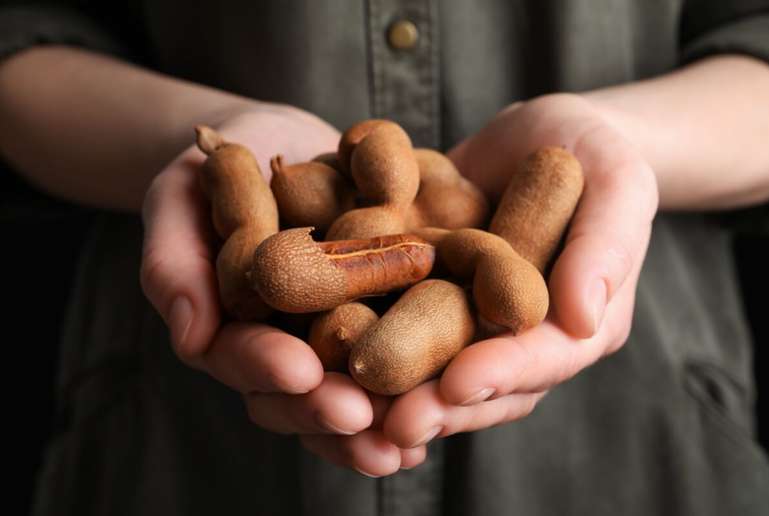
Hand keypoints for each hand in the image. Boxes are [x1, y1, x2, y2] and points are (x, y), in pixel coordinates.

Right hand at [139, 106, 424, 475]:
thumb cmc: (213, 171)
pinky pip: (391, 351)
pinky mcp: (372, 313)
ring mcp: (327, 333)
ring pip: (345, 390)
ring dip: (374, 422)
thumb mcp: (177, 200)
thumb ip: (174, 263)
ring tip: (407, 443)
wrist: (272, 145)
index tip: (301, 372)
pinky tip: (443, 407)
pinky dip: (413, 384)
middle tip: (363, 419)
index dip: (266, 366)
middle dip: (326, 409)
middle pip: (296, 392)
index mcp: (229, 325)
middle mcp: (280, 341)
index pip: (240, 354)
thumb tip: (190, 335)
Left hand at [381, 93, 658, 448]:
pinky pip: (398, 318)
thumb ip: (604, 248)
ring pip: (431, 364)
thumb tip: (582, 318)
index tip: (457, 384)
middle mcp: (517, 336)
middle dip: (437, 404)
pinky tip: (320, 344)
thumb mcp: (618, 185)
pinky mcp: (430, 292)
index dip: (501, 374)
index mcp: (574, 326)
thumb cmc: (598, 155)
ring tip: (347, 402)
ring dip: (391, 388)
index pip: (542, 360)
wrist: (546, 135)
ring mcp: (470, 317)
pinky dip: (362, 331)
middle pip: (480, 382)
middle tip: (392, 424)